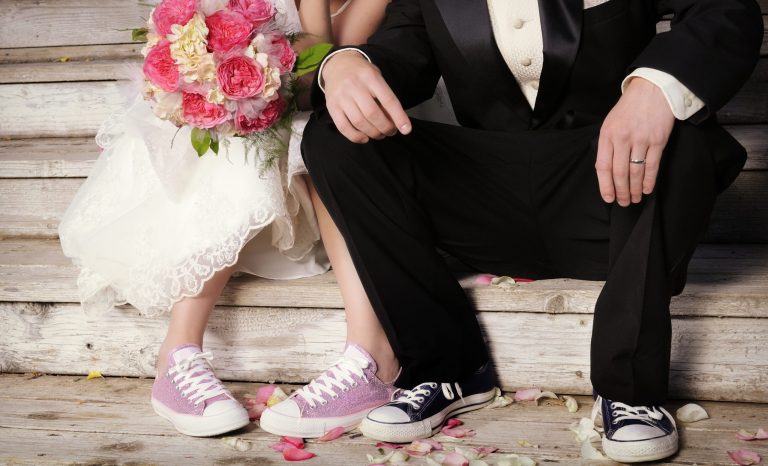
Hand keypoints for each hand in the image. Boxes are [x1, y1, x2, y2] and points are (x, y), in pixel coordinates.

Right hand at [322, 50, 411, 142]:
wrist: (337, 64)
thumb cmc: (362, 74)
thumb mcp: (376, 78)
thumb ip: (385, 97)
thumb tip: (395, 122)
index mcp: (370, 77)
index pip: (388, 100)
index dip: (399, 117)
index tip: (406, 130)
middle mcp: (354, 85)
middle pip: (373, 114)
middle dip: (385, 128)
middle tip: (391, 132)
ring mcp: (341, 96)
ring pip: (359, 122)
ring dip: (373, 133)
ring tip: (380, 135)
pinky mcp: (331, 106)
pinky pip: (343, 127)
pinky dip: (356, 137)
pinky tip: (364, 138)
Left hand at [596, 77, 674, 205]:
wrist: (652, 89)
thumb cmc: (629, 108)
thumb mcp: (611, 123)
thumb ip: (607, 145)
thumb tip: (606, 171)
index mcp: (607, 134)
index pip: (603, 166)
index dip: (605, 185)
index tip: (608, 198)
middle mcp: (623, 138)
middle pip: (619, 172)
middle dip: (620, 191)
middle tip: (622, 203)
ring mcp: (641, 139)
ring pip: (636, 172)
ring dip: (634, 189)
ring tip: (634, 199)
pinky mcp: (658, 140)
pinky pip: (652, 165)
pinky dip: (649, 180)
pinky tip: (647, 189)